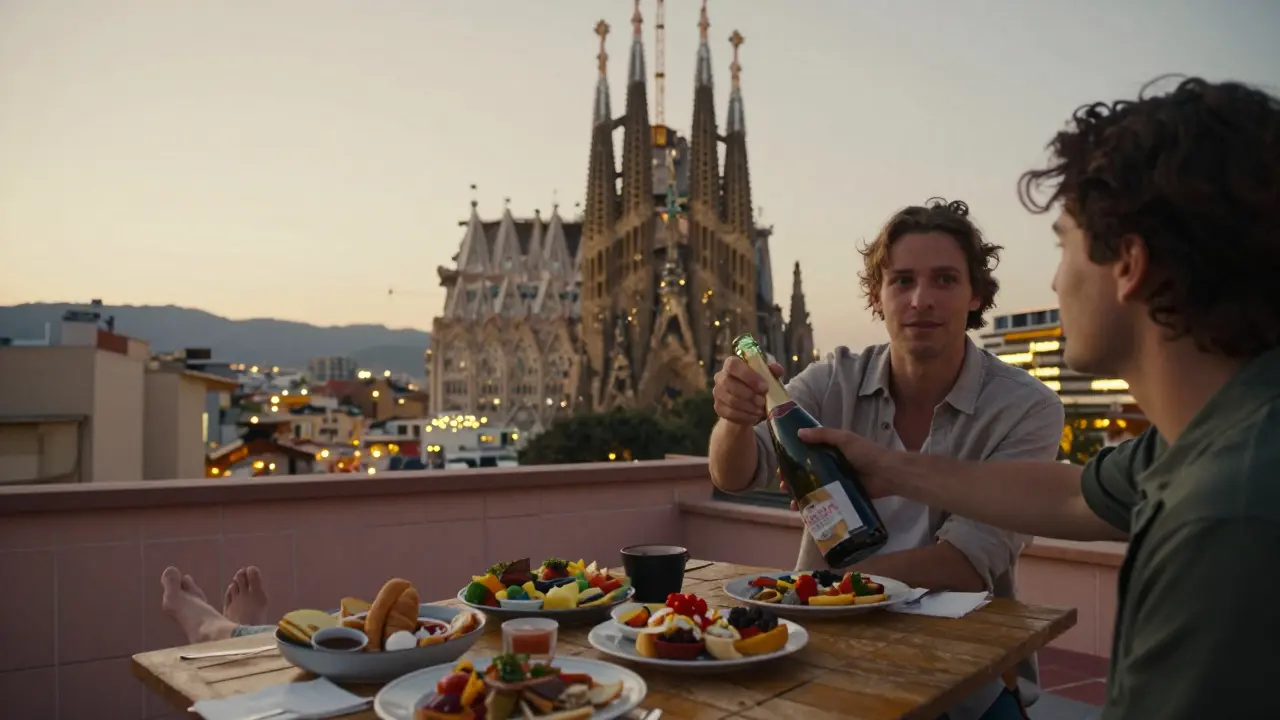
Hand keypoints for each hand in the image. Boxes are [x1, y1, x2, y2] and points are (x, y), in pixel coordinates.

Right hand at [712, 356, 783, 426]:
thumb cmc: (757, 385)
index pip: (733, 365)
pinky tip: (755, 416)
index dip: (748, 375)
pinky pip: (730, 413)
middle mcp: (721, 376)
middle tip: (763, 400)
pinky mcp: (719, 408)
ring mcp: (717, 393)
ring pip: (731, 400)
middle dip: (748, 393)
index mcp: (732, 364)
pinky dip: (746, 416)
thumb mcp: (767, 376)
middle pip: (728, 383)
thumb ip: (772, 371)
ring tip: (761, 409)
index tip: (764, 386)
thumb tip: (777, 369)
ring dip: (749, 406)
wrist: (748, 404)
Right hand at [777, 427, 892, 509]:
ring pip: (813, 489)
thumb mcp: (844, 439)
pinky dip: (814, 507)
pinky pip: (825, 502)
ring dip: (800, 496)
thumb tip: (798, 433)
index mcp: (829, 451)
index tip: (780, 467)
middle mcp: (830, 466)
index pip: (805, 454)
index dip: (791, 460)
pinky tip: (804, 513)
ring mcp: (836, 482)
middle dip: (792, 480)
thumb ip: (822, 435)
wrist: (887, 474)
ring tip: (792, 503)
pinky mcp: (842, 496)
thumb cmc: (866, 453)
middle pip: (806, 474)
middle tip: (783, 487)